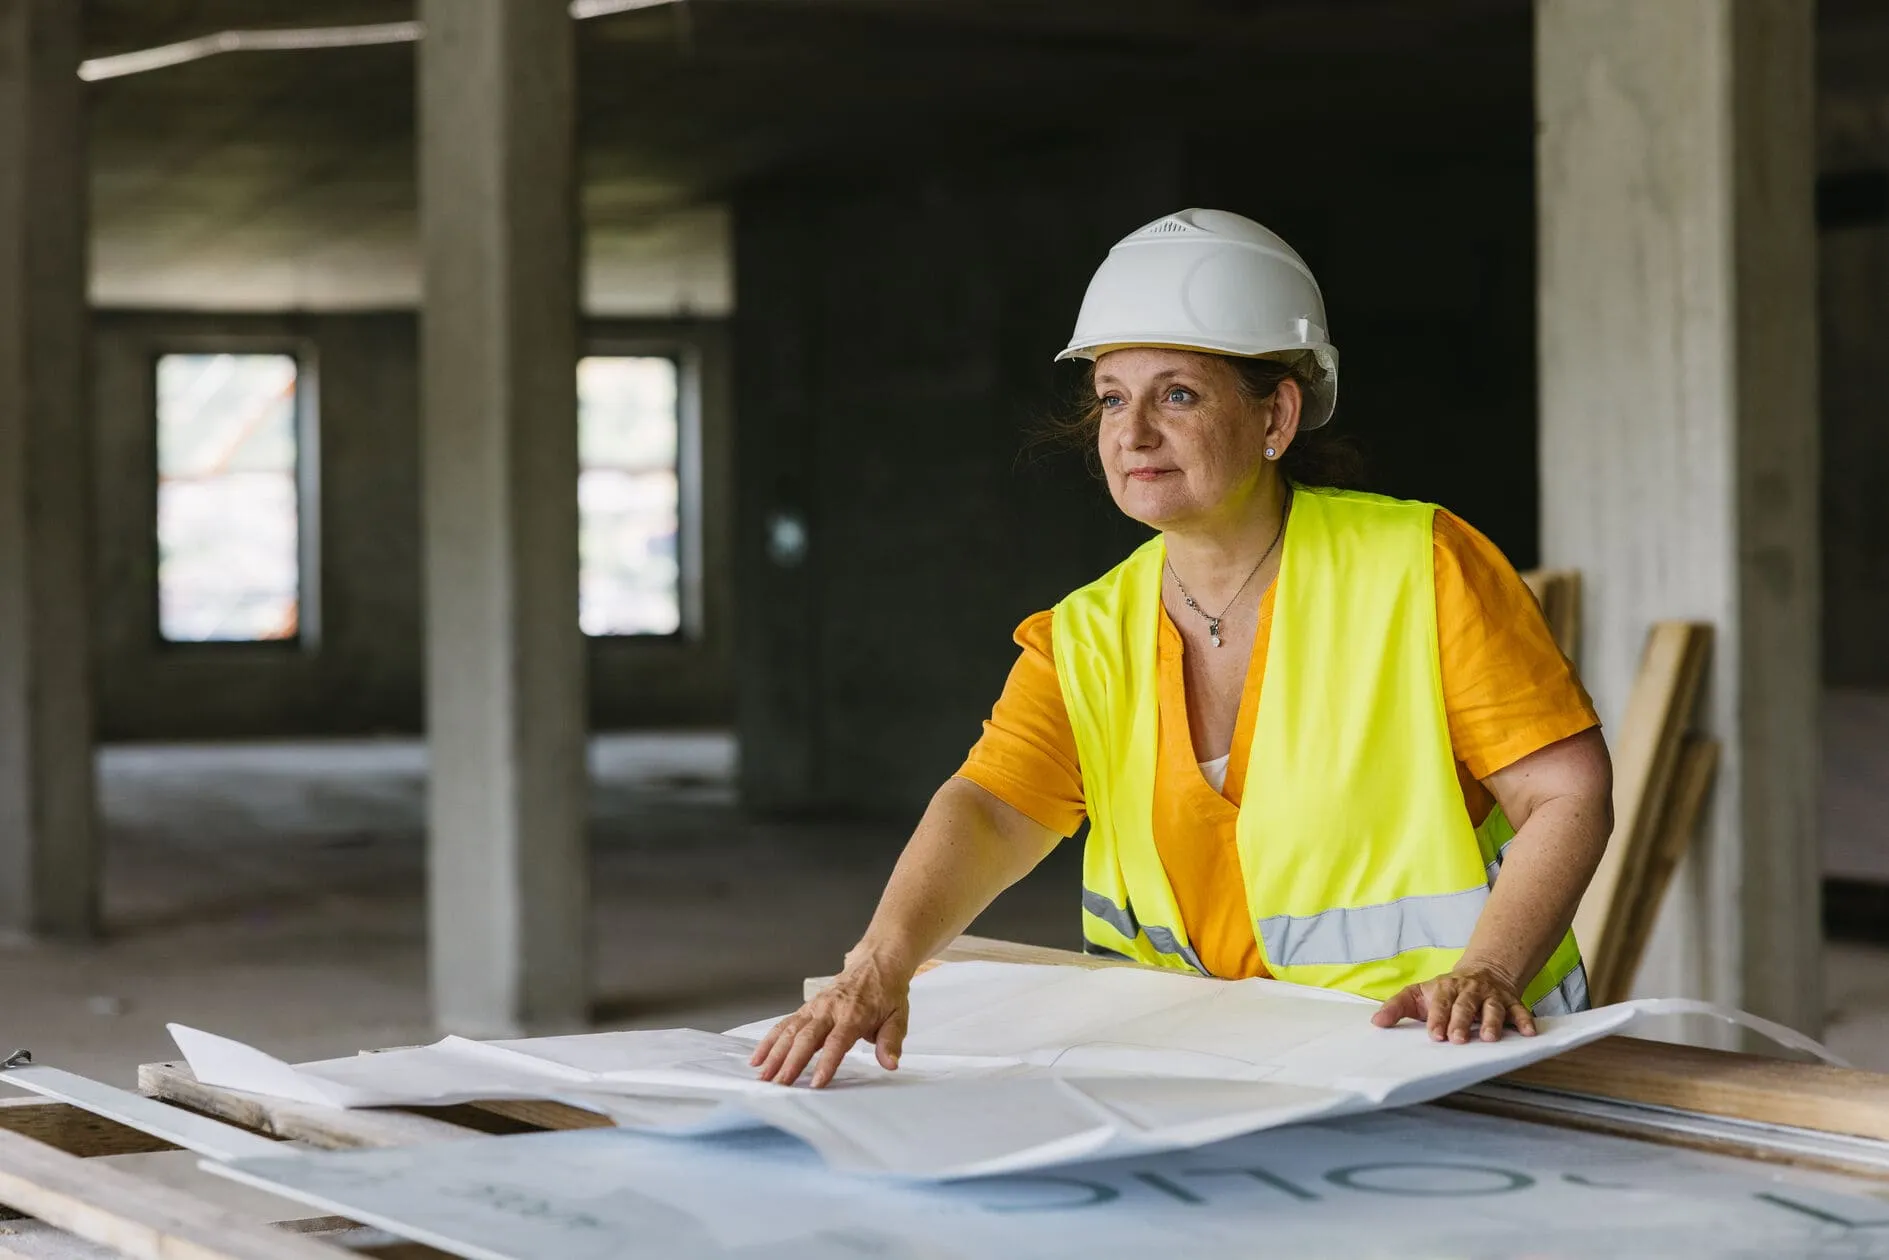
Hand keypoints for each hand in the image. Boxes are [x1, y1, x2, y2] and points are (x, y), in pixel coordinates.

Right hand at [750, 951, 911, 1087]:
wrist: (876, 964)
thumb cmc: (886, 994)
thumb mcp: (898, 1016)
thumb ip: (891, 1041)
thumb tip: (890, 1063)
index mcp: (854, 1014)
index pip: (837, 1042)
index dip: (827, 1062)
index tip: (817, 1082)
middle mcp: (830, 1009)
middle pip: (807, 1037)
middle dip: (792, 1062)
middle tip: (780, 1084)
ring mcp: (815, 1007)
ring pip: (790, 1031)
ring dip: (775, 1054)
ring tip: (763, 1075)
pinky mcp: (806, 1008)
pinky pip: (784, 1024)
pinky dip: (769, 1040)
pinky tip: (758, 1058)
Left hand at [1371, 965, 1537, 1042]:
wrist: (1483, 972)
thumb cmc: (1444, 992)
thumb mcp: (1417, 995)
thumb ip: (1396, 1007)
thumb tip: (1376, 1023)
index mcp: (1445, 989)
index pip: (1440, 1003)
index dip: (1437, 1018)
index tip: (1434, 1034)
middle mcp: (1469, 991)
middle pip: (1465, 1005)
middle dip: (1461, 1021)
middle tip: (1457, 1039)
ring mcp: (1491, 996)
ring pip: (1492, 1008)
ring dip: (1491, 1022)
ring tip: (1488, 1038)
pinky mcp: (1511, 1002)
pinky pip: (1520, 1011)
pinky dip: (1525, 1021)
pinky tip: (1529, 1033)